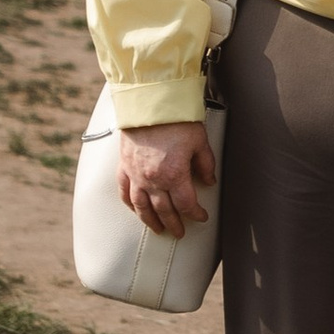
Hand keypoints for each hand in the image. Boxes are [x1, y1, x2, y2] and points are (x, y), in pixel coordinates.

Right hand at [117, 118, 216, 237]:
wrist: (148, 101)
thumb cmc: (175, 119)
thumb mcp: (199, 141)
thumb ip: (205, 164)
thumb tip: (209, 181)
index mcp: (174, 175)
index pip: (186, 204)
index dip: (196, 214)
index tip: (202, 217)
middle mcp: (153, 180)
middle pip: (164, 210)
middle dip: (174, 224)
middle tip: (179, 232)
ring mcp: (136, 174)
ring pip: (142, 207)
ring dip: (150, 221)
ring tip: (158, 229)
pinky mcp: (124, 166)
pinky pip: (124, 191)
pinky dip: (130, 204)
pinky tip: (135, 209)